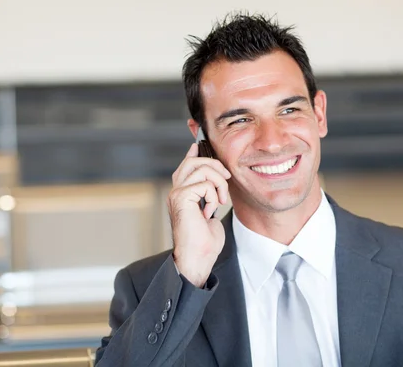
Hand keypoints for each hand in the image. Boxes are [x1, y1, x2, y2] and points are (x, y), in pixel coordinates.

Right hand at [167, 143, 230, 286]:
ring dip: (218, 182)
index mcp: (182, 193)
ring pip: (201, 168)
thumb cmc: (205, 241)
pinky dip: (213, 196)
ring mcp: (177, 193)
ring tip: (220, 200)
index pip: (186, 165)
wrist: (198, 258)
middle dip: (215, 165)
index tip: (198, 143)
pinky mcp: (181, 197)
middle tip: (226, 180)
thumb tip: (217, 183)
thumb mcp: (211, 212)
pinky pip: (204, 183)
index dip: (193, 152)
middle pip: (194, 161)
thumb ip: (210, 195)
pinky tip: (210, 211)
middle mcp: (176, 190)